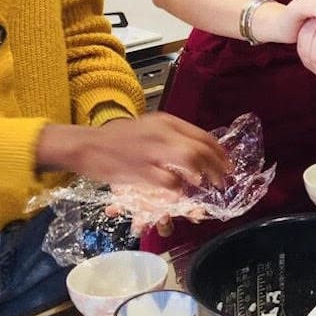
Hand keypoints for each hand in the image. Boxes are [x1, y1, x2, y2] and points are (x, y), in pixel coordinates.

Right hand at [36, 113, 229, 191]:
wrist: (87, 145)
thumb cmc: (117, 138)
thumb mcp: (149, 128)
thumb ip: (171, 137)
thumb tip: (195, 152)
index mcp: (167, 122)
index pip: (203, 136)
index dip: (220, 152)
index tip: (227, 164)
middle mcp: (163, 133)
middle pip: (201, 149)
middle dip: (218, 167)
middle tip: (224, 180)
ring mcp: (152, 151)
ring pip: (190, 160)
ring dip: (204, 176)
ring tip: (210, 187)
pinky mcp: (141, 170)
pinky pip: (169, 181)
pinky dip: (180, 188)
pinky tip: (183, 194)